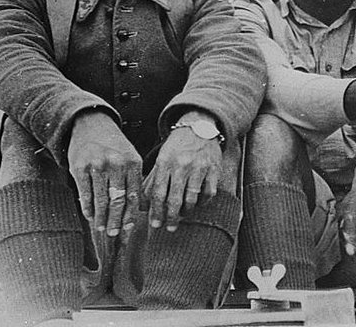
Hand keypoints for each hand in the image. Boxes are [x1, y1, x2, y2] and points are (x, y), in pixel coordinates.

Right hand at [68, 111, 141, 237]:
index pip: (134, 195)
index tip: (129, 229)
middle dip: (117, 221)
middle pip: (118, 201)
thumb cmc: (114, 145)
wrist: (91, 124)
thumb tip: (142, 208)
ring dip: (102, 218)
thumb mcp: (131, 156)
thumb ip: (136, 179)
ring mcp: (97, 166)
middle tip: (115, 234)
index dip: (131, 214)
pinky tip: (90, 216)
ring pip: (101, 200)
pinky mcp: (80, 167)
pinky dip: (87, 208)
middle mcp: (117, 164)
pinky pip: (85, 193)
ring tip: (103, 228)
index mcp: (133, 163)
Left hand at [143, 112, 222, 231]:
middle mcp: (181, 165)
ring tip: (181, 216)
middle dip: (170, 217)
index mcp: (165, 162)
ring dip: (186, 212)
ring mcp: (199, 167)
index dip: (156, 212)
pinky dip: (203, 202)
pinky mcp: (213, 169)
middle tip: (168, 228)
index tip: (155, 224)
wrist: (199, 127)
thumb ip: (153, 180)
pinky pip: (208, 193)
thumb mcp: (162, 158)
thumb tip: (142, 205)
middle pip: (174, 199)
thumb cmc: (177, 146)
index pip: (158, 193)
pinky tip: (197, 204)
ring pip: (191, 199)